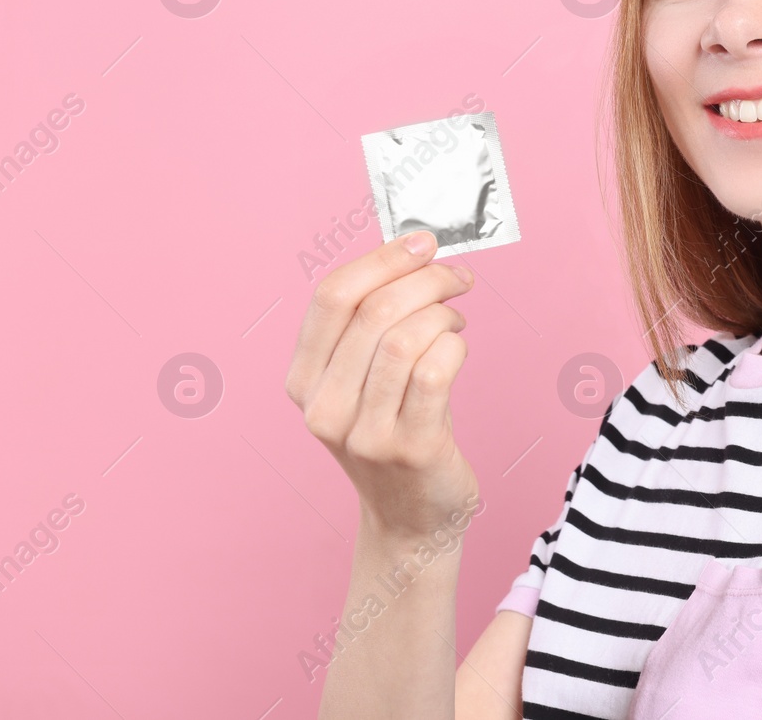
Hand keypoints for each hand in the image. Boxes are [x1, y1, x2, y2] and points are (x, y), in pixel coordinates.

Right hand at [285, 230, 479, 541]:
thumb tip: (414, 251)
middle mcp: (323, 408)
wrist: (413, 518)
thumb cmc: (395, 431)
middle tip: (456, 277)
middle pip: (373, 311)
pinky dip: (455, 347)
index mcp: (303, 380)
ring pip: (404, 338)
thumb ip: (371, 324)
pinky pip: (435, 372)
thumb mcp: (362, 380)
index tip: (423, 243)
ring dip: (442, 313)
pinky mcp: (410, 448)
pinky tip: (458, 349)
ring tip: (455, 318)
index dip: (382, 260)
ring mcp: (364, 433)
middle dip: (425, 279)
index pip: (331, 297)